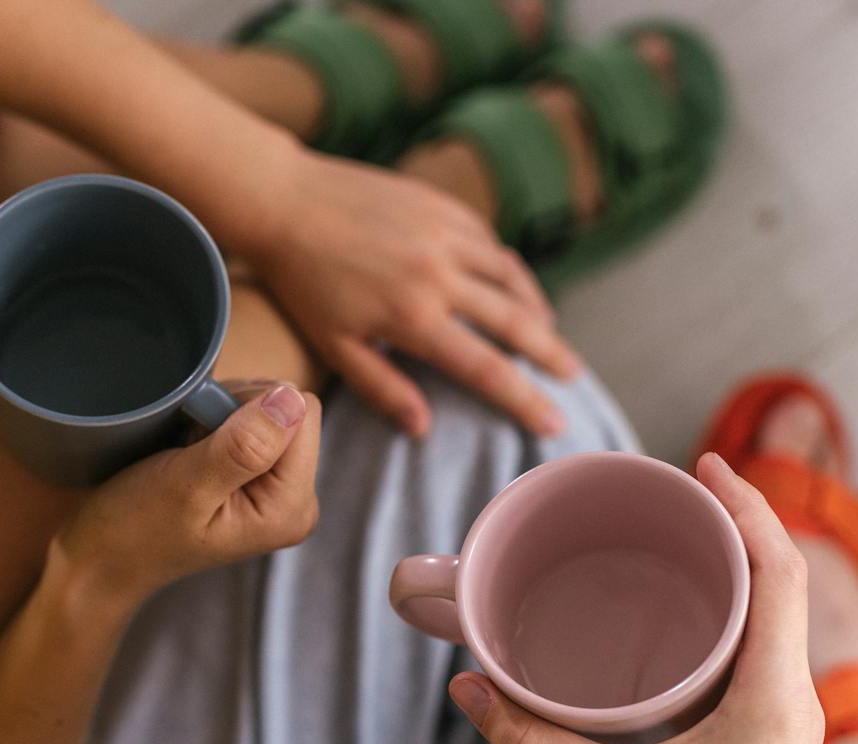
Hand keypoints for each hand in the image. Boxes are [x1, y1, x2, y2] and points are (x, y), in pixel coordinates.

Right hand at [55, 384, 321, 606]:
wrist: (102, 560)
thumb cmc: (136, 528)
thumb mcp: (186, 485)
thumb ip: (244, 446)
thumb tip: (291, 398)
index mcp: (292, 506)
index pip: (301, 411)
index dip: (248, 408)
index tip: (204, 438)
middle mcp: (296, 500)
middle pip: (290, 408)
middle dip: (237, 410)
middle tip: (191, 445)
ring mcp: (278, 490)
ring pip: (270, 408)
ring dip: (222, 414)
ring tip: (188, 450)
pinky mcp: (258, 481)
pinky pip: (253, 422)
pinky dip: (217, 422)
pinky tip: (191, 449)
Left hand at [249, 151, 579, 437]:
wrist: (284, 202)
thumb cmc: (302, 283)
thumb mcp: (335, 345)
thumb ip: (383, 387)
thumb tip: (424, 428)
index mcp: (413, 317)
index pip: (487, 368)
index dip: (525, 399)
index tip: (553, 423)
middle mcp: (439, 274)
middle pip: (516, 322)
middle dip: (552, 355)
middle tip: (573, 378)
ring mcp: (445, 234)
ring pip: (511, 277)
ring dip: (536, 309)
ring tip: (549, 334)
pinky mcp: (442, 206)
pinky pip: (490, 243)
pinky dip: (508, 270)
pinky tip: (511, 288)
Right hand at [448, 453, 822, 743]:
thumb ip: (528, 740)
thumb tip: (467, 683)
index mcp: (771, 705)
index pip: (779, 577)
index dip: (749, 509)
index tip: (703, 465)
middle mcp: (789, 702)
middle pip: (780, 582)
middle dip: (736, 522)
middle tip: (675, 486)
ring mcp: (781, 721)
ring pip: (772, 615)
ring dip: (734, 563)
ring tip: (676, 528)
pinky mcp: (763, 738)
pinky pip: (757, 648)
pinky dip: (726, 608)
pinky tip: (680, 605)